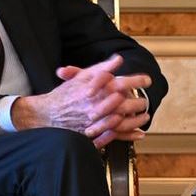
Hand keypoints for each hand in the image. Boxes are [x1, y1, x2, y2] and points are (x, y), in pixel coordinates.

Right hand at [11, 56, 151, 145]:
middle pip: (125, 103)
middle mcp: (98, 105)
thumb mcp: (82, 77)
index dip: (137, 81)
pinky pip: (116, 136)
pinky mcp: (95, 134)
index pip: (122, 83)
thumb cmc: (65, 94)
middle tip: (145, 100)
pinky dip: (129, 135)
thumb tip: (118, 59)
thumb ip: (102, 68)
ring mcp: (97, 121)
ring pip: (123, 121)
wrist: (48, 114)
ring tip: (145, 115)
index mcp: (97, 90)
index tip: (147, 80)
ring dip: (137, 119)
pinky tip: (139, 133)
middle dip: (139, 102)